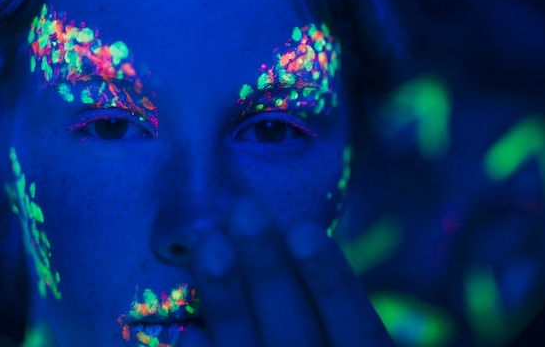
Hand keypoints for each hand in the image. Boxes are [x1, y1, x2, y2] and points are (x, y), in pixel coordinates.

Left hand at [190, 198, 392, 346]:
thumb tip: (293, 244)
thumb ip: (330, 318)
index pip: (360, 333)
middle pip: (297, 340)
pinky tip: (184, 327)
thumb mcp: (343, 341)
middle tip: (245, 210)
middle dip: (270, 274)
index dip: (333, 283)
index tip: (303, 228)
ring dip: (228, 304)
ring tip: (210, 245)